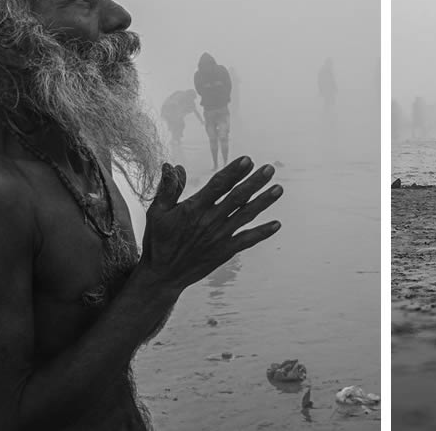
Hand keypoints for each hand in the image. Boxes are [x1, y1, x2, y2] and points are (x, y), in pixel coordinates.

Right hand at [141, 157, 282, 290]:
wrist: (163, 276)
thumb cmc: (159, 240)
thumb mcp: (157, 212)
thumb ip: (168, 188)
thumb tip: (173, 165)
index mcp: (194, 208)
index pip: (218, 185)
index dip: (234, 172)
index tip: (248, 159)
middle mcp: (210, 221)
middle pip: (237, 197)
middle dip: (255, 182)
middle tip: (269, 169)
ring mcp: (219, 236)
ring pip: (246, 215)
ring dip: (263, 201)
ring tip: (279, 189)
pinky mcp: (225, 251)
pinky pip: (247, 240)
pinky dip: (262, 232)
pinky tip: (277, 224)